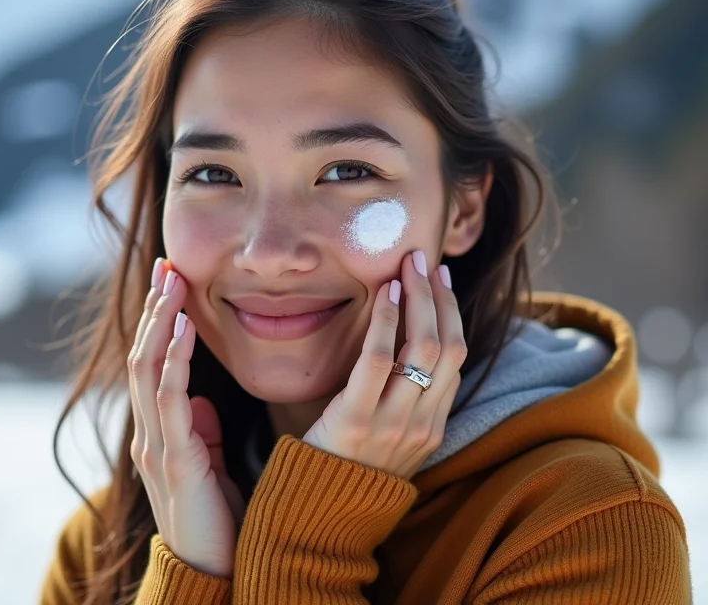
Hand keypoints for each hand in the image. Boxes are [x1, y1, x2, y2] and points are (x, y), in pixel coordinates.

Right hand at [128, 258, 244, 577]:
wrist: (213, 569)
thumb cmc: (215, 515)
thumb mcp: (207, 461)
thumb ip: (200, 429)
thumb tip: (200, 398)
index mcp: (162, 428)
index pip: (153, 361)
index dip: (161, 321)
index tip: (173, 280)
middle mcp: (151, 431)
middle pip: (144, 355)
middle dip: (156, 308)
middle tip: (168, 265)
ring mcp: (157, 444)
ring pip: (148, 368)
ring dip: (160, 321)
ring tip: (173, 282)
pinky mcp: (174, 459)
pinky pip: (169, 398)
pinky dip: (175, 359)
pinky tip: (186, 328)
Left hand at [302, 250, 465, 480]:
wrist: (320, 516)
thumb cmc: (352, 466)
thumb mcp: (392, 436)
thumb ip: (407, 398)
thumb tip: (407, 345)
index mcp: (434, 424)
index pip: (456, 356)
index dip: (451, 311)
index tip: (440, 279)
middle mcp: (423, 422)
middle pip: (447, 345)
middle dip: (439, 296)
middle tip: (424, 260)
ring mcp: (394, 423)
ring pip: (423, 347)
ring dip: (418, 298)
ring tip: (407, 266)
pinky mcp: (357, 420)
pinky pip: (379, 359)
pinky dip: (385, 320)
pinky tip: (384, 293)